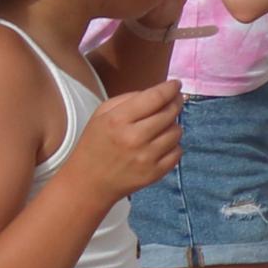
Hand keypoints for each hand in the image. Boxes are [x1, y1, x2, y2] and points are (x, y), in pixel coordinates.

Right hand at [69, 78, 184, 202]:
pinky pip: (178, 152)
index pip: (155, 97)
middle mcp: (134, 138)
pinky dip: (173, 146)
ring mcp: (146, 158)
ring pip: (177, 132)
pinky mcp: (155, 173)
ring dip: (172, 125)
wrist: (88, 183)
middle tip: (175, 100)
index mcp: (118, 120)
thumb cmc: (95, 144)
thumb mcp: (102, 114)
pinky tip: (160, 144)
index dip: (170, 88)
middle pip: (170, 113)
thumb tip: (161, 91)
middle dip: (175, 103)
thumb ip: (130, 99)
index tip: (176, 84)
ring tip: (160, 126)